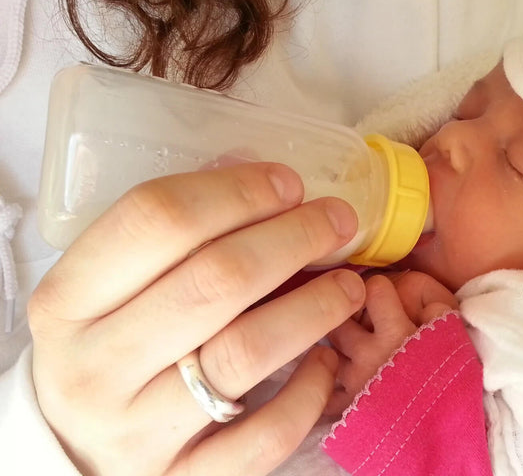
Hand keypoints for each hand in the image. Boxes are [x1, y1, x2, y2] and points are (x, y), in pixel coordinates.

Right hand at [28, 163, 365, 475]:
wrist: (79, 451)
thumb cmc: (109, 349)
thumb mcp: (111, 290)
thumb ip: (174, 237)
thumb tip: (261, 180)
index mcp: (67, 302)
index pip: (155, 220)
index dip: (236, 192)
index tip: (288, 184)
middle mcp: (96, 367)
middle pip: (214, 282)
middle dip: (293, 238)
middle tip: (337, 221)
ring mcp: (137, 432)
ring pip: (246, 355)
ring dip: (315, 307)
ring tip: (349, 284)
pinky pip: (266, 436)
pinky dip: (309, 392)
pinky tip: (325, 360)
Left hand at [325, 271, 456, 413]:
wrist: (450, 431)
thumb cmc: (455, 382)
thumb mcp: (456, 337)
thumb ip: (437, 309)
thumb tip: (417, 297)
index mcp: (396, 334)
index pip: (373, 288)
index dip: (380, 290)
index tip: (385, 298)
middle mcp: (368, 355)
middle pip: (340, 318)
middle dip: (349, 317)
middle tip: (365, 325)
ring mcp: (353, 382)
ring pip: (328, 350)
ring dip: (339, 348)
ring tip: (356, 353)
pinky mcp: (346, 409)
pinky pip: (323, 389)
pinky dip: (327, 383)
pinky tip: (340, 381)